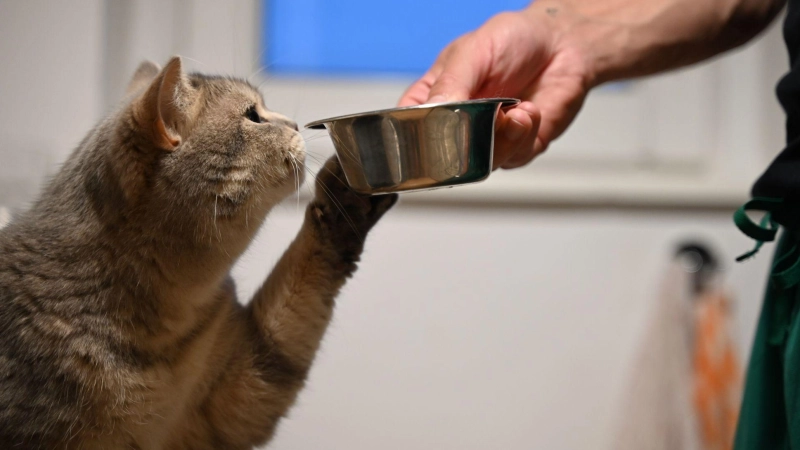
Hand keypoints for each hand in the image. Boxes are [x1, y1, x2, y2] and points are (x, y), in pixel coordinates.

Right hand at [399, 6, 593, 168]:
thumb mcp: (473, 51)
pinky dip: (523, 136)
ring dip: (500, 140)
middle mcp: (455, 125)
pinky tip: (529, 111)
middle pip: (441, 159)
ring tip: (515, 111)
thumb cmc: (512, 40)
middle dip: (465, 144)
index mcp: (432, 100)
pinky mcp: (516, 148)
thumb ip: (452, 84)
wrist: (561, 43)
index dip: (413, 140)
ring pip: (479, 165)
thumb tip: (437, 112)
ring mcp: (485, 140)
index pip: (406, 130)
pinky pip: (512, 158)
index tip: (433, 133)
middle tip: (482, 120)